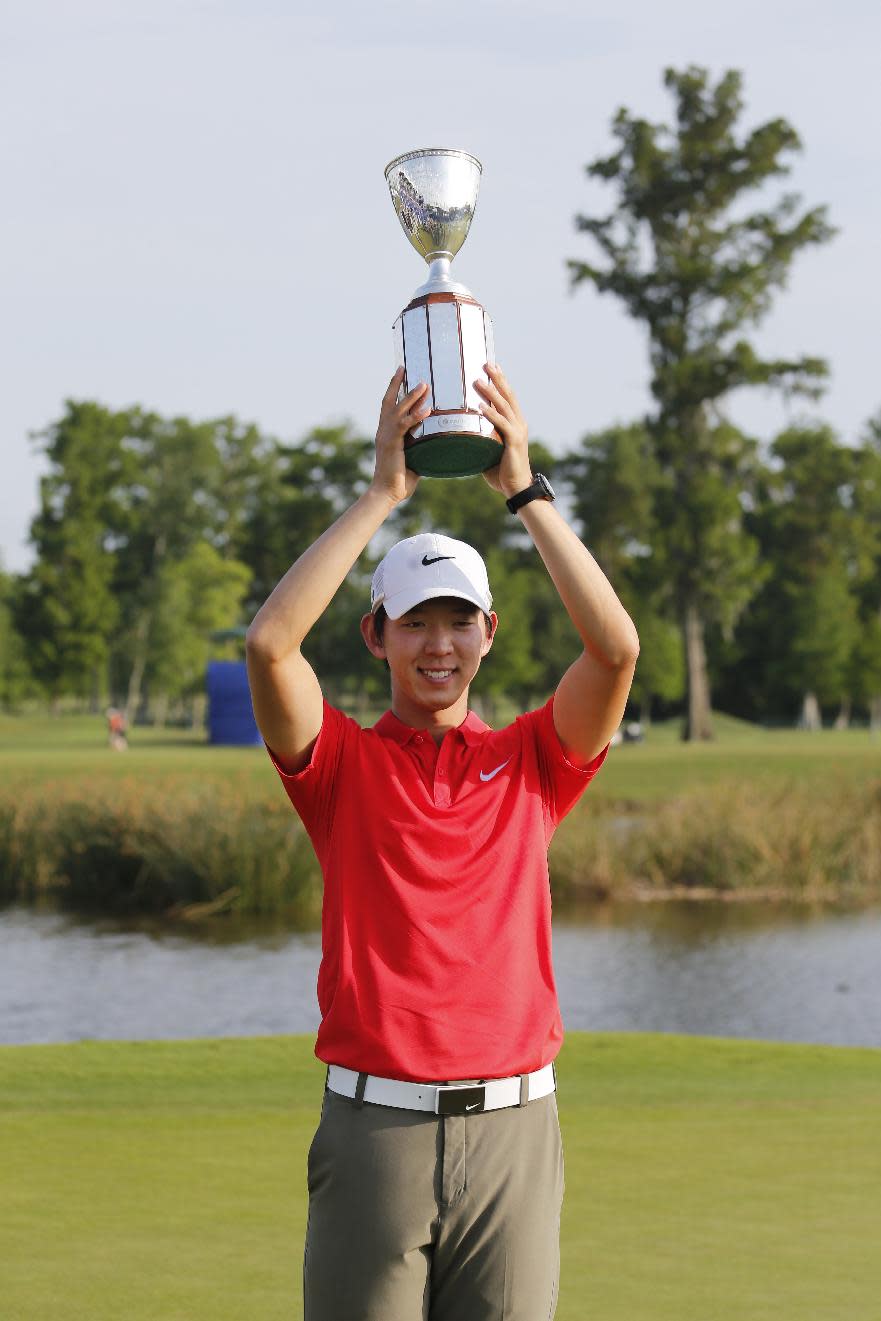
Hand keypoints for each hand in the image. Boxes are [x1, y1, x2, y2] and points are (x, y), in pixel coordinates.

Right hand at [370, 368, 428, 505]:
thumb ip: (421, 447)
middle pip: (388, 401)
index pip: (389, 407)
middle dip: (396, 384)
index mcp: (386, 433)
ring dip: (411, 396)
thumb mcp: (414, 459)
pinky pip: (404, 426)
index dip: (394, 391)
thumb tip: (437, 443)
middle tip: (404, 368)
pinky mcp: (392, 444)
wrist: (386, 493)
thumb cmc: (400, 480)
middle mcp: (383, 431)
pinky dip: (415, 416)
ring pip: (398, 410)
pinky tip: (427, 410)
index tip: (401, 375)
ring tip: (424, 384)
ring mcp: (386, 436)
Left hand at [473, 364, 532, 496]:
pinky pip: (502, 424)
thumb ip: (480, 437)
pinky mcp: (514, 442)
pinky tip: (480, 407)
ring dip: (491, 393)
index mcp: (514, 423)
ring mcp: (518, 431)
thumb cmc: (502, 471)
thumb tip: (461, 432)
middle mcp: (519, 423)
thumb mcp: (489, 449)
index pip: (507, 397)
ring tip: (477, 381)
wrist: (516, 487)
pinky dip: (491, 414)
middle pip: (508, 395)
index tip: (490, 367)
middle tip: (485, 364)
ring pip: (504, 406)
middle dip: (497, 378)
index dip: (500, 381)